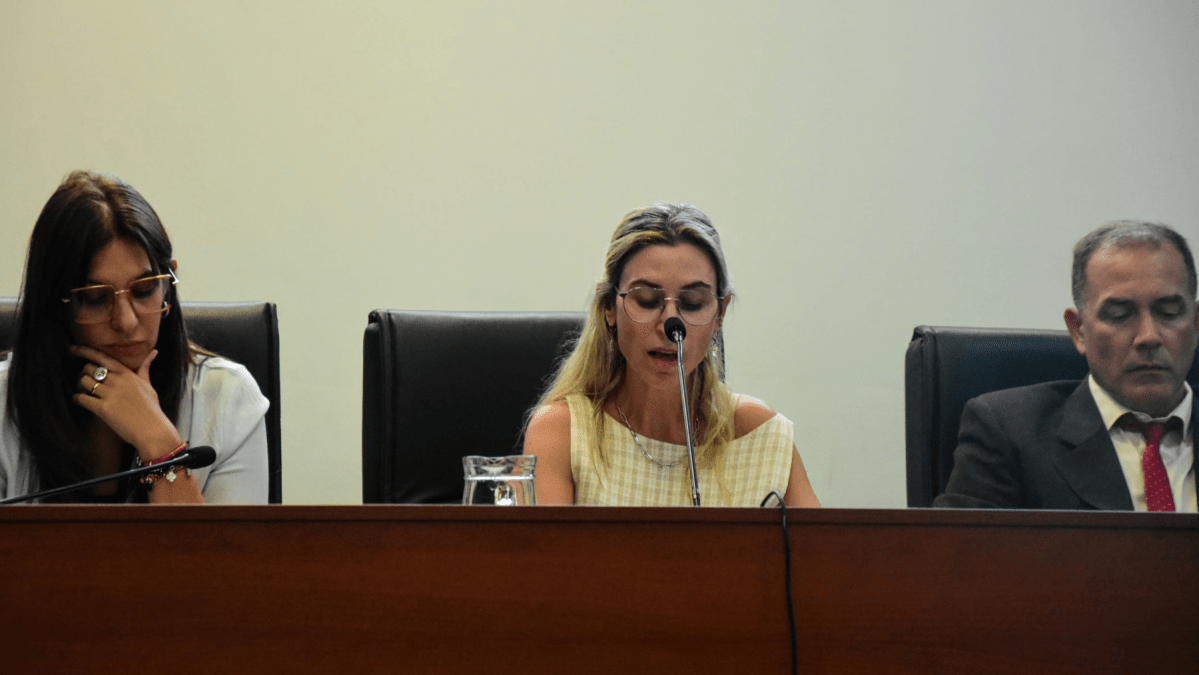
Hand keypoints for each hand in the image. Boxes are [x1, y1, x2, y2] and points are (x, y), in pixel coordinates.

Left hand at [71, 346, 182, 460]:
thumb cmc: (152, 408)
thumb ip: (145, 368)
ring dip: (80, 385)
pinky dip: (77, 398)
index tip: (73, 349)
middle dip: (84, 373)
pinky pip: (82, 398)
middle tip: (85, 380)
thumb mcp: (148, 385)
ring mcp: (110, 395)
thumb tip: (154, 352)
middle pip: (89, 368)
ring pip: (84, 382)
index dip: (85, 351)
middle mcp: (118, 381)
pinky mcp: (103, 409)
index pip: (102, 357)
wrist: (152, 430)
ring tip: (83, 391)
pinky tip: (79, 400)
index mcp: (127, 374)